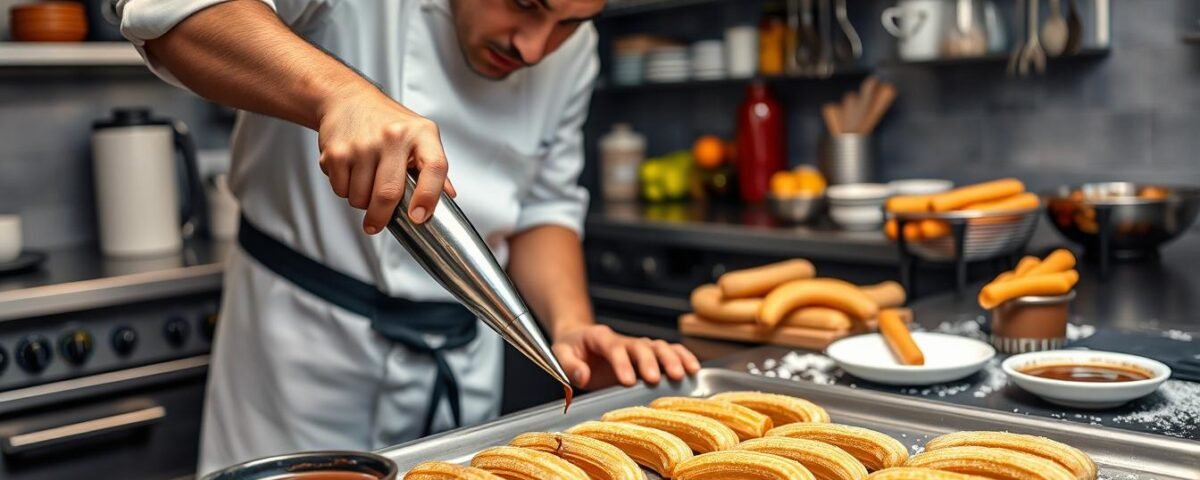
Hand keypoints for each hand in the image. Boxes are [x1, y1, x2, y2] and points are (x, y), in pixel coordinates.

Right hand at [317, 88, 456, 233]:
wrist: (346, 99)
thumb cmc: (386, 121)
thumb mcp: (419, 135)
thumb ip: (434, 168)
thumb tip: (448, 195)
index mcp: (421, 134)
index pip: (434, 168)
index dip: (428, 197)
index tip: (419, 217)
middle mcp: (393, 137)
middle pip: (389, 193)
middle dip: (382, 217)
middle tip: (377, 224)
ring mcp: (363, 144)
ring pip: (361, 197)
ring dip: (362, 202)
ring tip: (365, 184)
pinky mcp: (337, 151)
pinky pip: (341, 189)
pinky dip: (345, 191)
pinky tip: (351, 173)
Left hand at [552, 324, 700, 388]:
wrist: (579, 338)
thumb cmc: (571, 347)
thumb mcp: (560, 354)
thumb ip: (570, 366)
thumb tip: (583, 377)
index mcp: (600, 338)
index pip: (613, 348)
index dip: (621, 363)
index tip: (628, 381)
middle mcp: (623, 340)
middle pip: (641, 346)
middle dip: (650, 362)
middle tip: (657, 379)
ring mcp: (637, 346)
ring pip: (658, 346)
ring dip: (671, 359)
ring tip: (681, 375)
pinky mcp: (647, 354)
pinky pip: (668, 350)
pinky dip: (682, 356)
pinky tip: (693, 369)